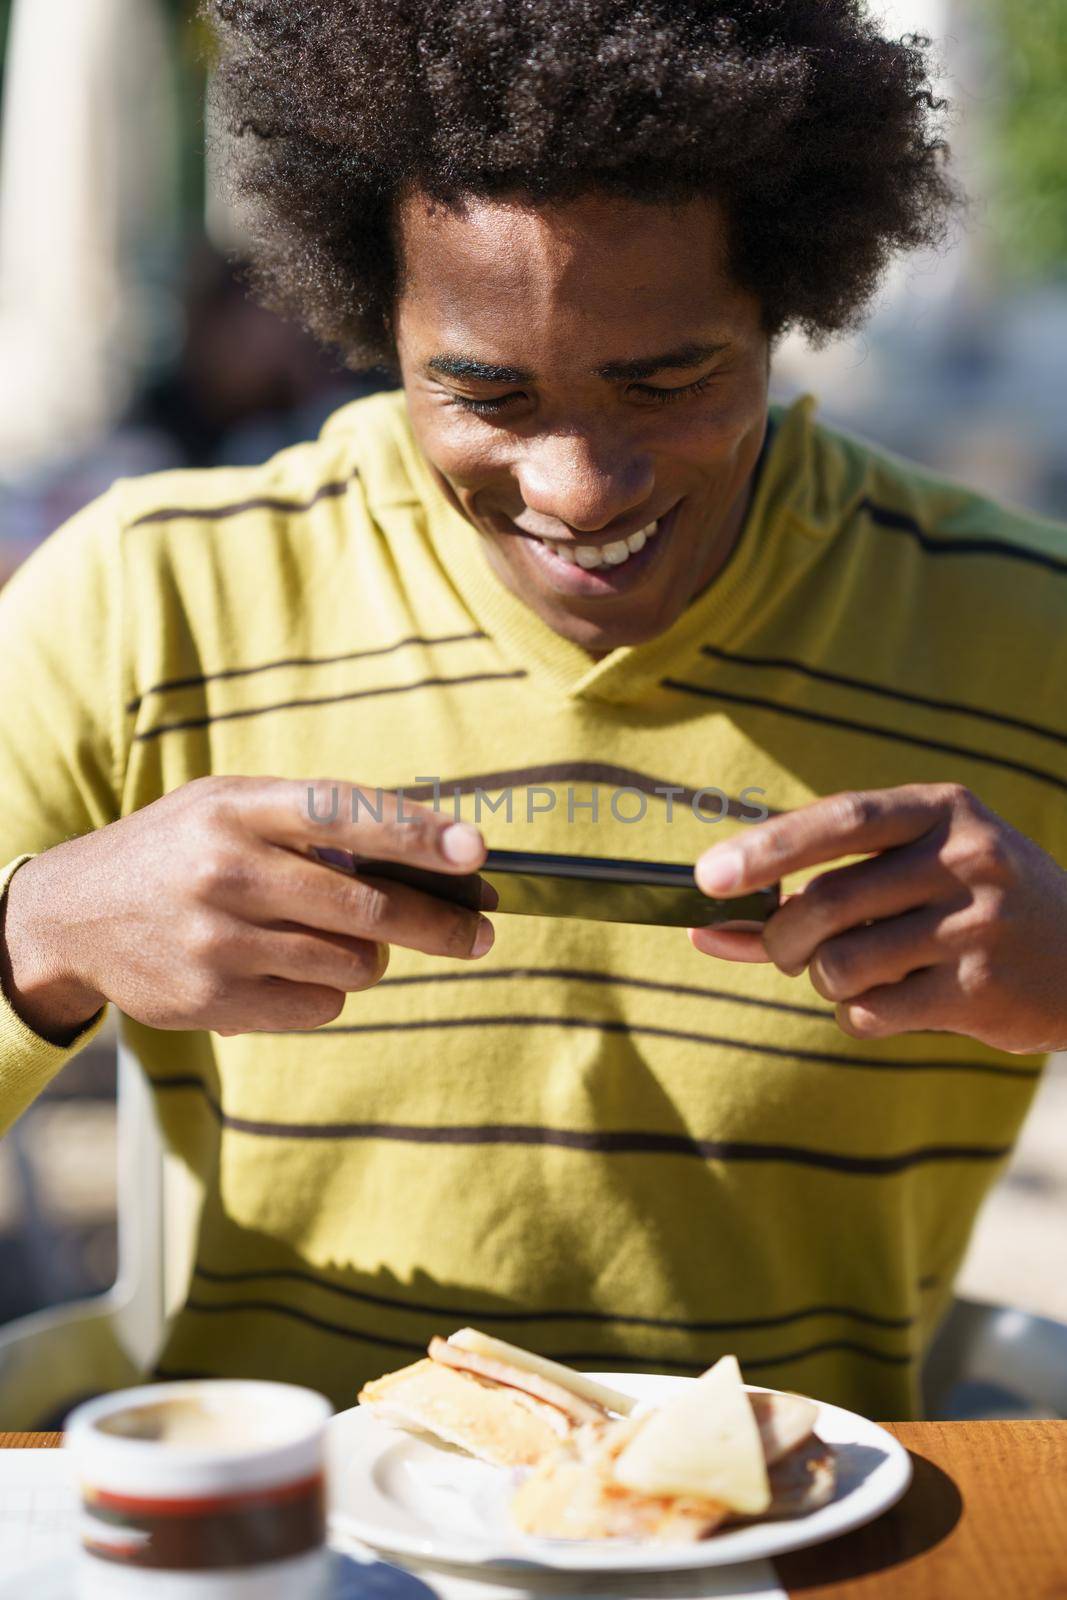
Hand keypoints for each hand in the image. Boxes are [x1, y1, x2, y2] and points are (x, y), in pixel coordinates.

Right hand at [0, 776, 494, 1041]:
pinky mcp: (215, 1001)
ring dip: (373, 958)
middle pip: (368, 907)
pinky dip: (330, 991)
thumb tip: (428, 853)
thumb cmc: (180, 850)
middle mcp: (229, 872)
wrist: (74, 914)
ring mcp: (220, 942)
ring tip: (345, 941)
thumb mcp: (230, 806)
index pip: (346, 815)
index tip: (475, 852)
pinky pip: (321, 1006)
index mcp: (240, 808)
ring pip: (354, 964)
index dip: (418, 834)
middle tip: (483, 932)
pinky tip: (296, 969)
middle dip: (441, 923)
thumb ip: (314, 820)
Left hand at [689, 783, 1066, 1052]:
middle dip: (782, 937)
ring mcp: (977, 924)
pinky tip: (891, 1000)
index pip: (841, 820)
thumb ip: (812, 891)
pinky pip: (871, 1011)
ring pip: (841, 964)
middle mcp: (965, 858)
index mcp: (941, 810)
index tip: (709, 877)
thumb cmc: (969, 906)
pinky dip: (857, 1013)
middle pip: (826, 903)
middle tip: (787, 948)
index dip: (768, 848)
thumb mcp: (910, 871)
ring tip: (853, 972)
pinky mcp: (981, 990)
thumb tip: (705, 932)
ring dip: (823, 980)